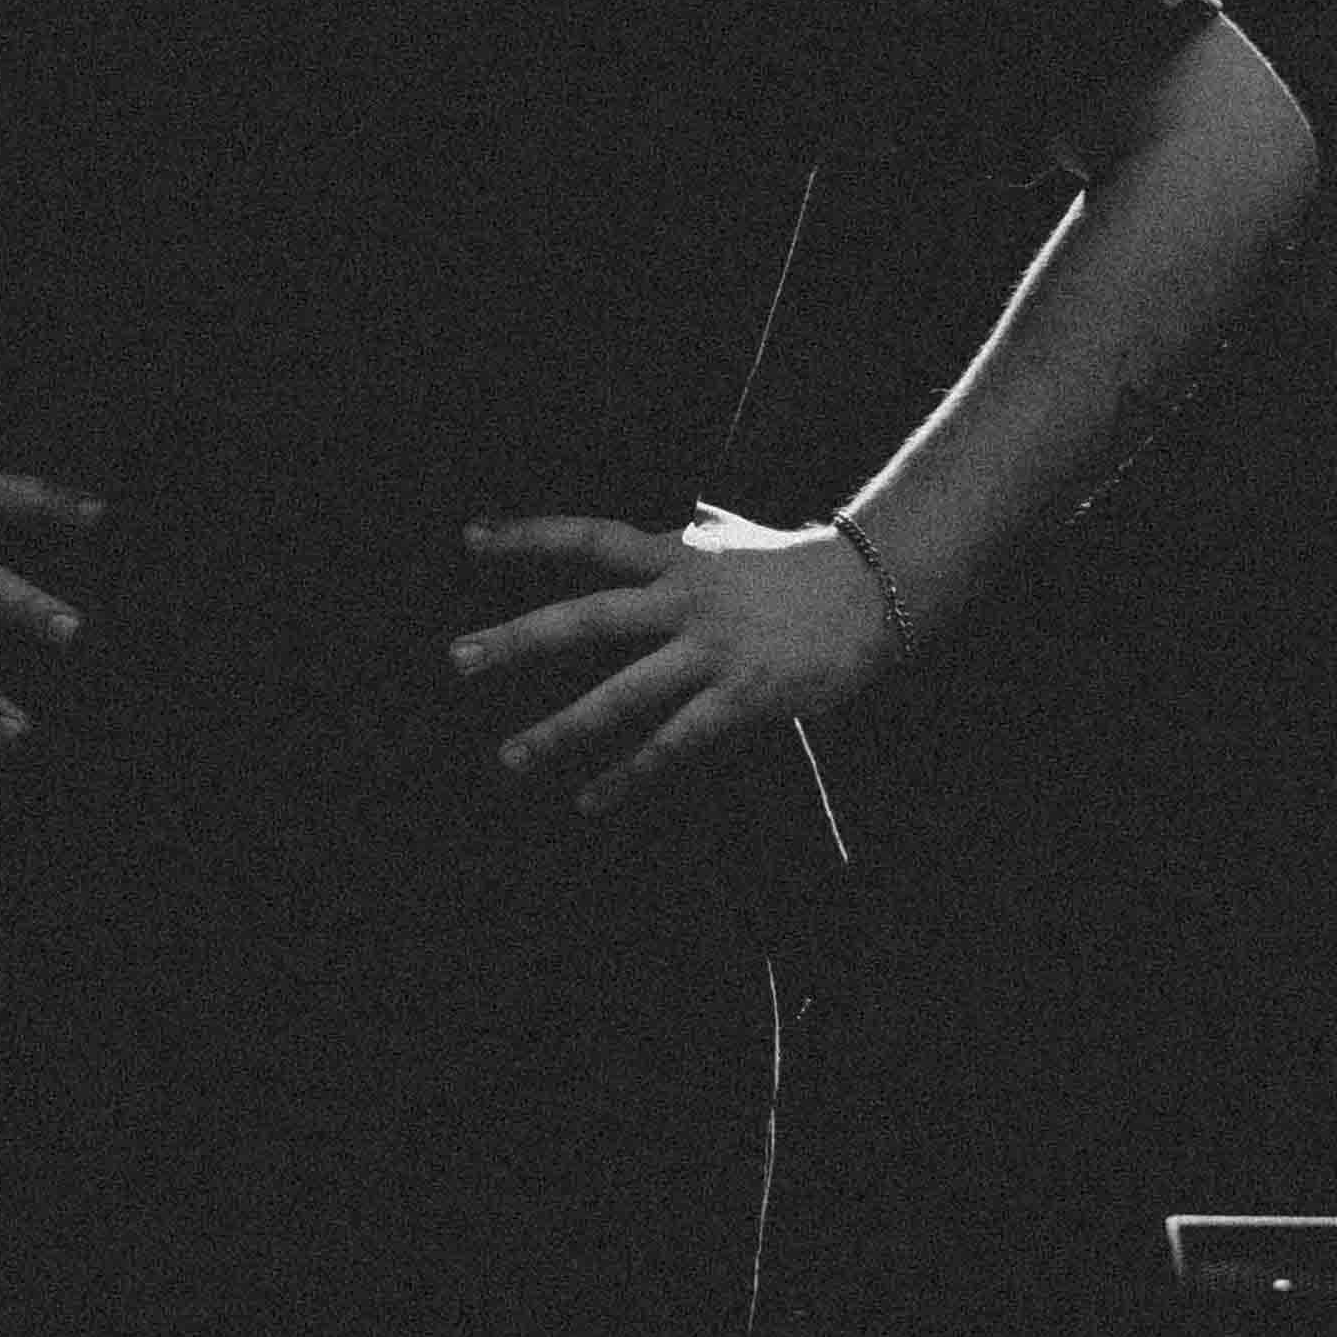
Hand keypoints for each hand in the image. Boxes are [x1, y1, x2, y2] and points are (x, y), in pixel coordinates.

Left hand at [452, 504, 901, 817]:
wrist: (878, 586)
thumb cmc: (801, 570)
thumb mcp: (728, 546)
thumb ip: (676, 558)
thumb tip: (632, 557)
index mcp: (678, 555)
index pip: (591, 538)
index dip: (530, 537)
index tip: (469, 539)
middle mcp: (686, 598)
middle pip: (586, 618)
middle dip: (518, 640)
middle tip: (458, 660)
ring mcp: (712, 649)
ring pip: (620, 693)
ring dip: (559, 728)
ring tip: (510, 757)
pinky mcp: (742, 696)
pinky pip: (672, 743)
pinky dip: (629, 774)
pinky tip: (591, 800)